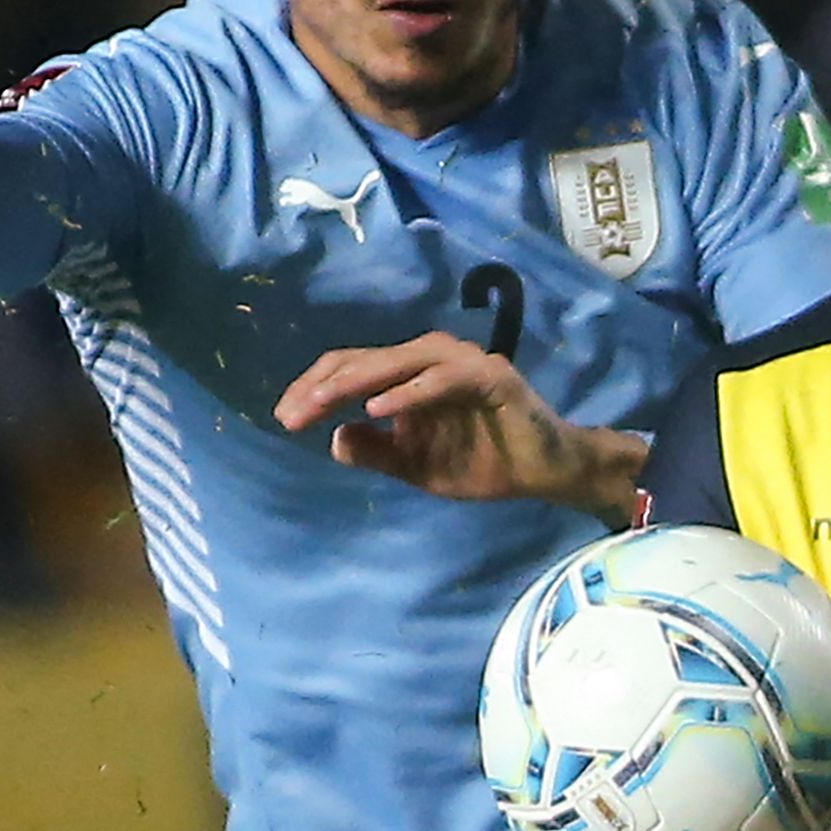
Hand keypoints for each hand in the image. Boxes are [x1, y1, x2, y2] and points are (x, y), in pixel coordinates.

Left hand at [274, 332, 645, 520]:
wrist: (545, 473)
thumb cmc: (484, 462)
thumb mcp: (415, 465)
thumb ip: (376, 451)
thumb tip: (334, 437)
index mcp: (412, 374)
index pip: (353, 367)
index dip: (315, 387)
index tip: (285, 417)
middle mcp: (433, 357)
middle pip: (366, 359)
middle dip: (323, 386)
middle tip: (291, 415)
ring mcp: (463, 363)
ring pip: (399, 360)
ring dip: (356, 381)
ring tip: (321, 404)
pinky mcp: (490, 376)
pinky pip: (441, 379)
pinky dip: (408, 392)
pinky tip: (377, 409)